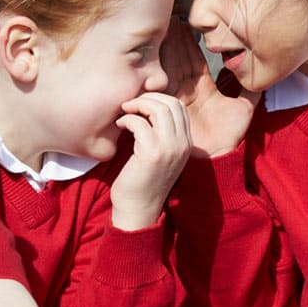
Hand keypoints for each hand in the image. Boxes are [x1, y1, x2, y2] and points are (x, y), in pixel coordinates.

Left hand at [112, 92, 191, 229]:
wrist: (139, 208)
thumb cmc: (143, 181)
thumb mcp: (160, 155)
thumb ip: (161, 135)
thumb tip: (148, 108)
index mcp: (186, 143)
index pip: (179, 107)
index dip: (158, 98)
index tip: (140, 105)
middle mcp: (182, 144)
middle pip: (170, 103)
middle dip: (147, 98)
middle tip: (130, 105)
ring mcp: (170, 149)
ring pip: (158, 109)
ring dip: (137, 105)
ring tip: (125, 113)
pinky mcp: (152, 153)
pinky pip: (140, 123)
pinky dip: (127, 119)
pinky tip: (120, 126)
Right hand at [161, 21, 258, 158]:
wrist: (217, 158)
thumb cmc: (228, 137)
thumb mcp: (244, 110)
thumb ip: (250, 91)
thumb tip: (264, 75)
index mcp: (204, 87)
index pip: (195, 59)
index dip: (189, 42)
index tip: (184, 23)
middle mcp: (188, 90)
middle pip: (178, 58)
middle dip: (173, 39)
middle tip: (167, 17)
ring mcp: (176, 97)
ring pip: (168, 67)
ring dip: (164, 49)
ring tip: (159, 29)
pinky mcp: (167, 107)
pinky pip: (159, 86)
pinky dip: (155, 71)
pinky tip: (151, 55)